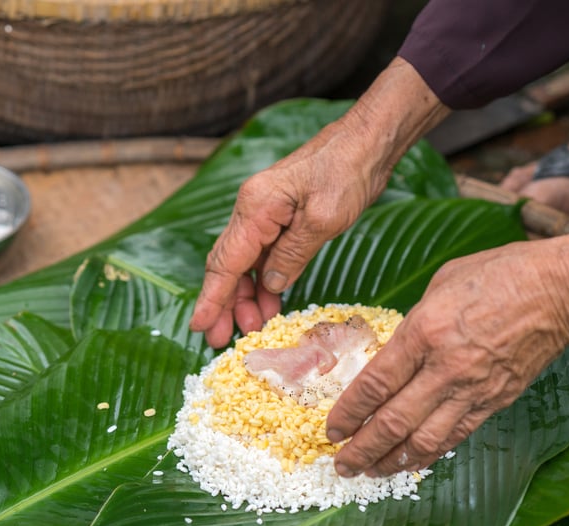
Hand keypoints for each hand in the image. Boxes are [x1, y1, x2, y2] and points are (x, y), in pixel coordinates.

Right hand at [188, 118, 381, 347]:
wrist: (368, 140)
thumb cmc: (349, 170)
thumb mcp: (323, 219)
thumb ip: (292, 255)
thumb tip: (269, 285)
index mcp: (255, 208)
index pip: (225, 263)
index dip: (212, 299)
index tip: (200, 327)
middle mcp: (252, 209)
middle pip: (227, 265)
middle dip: (224, 304)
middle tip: (223, 341)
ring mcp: (265, 212)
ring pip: (243, 263)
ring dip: (245, 297)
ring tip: (253, 328)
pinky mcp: (281, 217)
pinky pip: (262, 255)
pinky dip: (263, 282)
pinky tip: (270, 303)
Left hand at [327, 233, 568, 476]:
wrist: (561, 290)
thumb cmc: (499, 274)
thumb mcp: (440, 284)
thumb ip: (414, 322)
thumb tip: (396, 349)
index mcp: (424, 333)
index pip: (375, 385)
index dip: (349, 413)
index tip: (332, 429)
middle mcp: (445, 368)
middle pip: (393, 422)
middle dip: (362, 448)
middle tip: (342, 464)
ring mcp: (473, 390)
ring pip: (424, 440)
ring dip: (393, 461)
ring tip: (371, 471)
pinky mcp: (496, 401)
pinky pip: (456, 436)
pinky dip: (430, 453)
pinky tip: (412, 462)